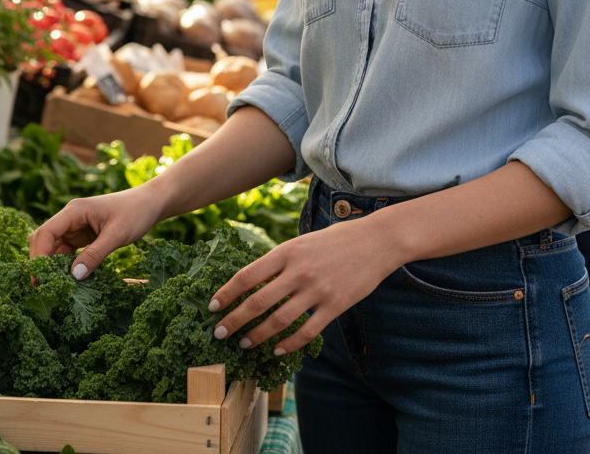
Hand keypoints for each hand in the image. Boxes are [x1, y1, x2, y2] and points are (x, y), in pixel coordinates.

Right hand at [28, 187, 165, 276]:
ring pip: (53, 248)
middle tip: (41, 287)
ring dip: (51, 265)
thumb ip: (95, 255)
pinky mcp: (83, 236)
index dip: (39, 255)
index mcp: (75, 210)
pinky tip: (67, 280)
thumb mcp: (117, 234)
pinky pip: (67, 252)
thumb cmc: (136, 212)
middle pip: (44, 240)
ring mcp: (76, 226)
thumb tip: (73, 276)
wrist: (152, 203)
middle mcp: (71, 217)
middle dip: (40, 261)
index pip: (46, 233)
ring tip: (52, 287)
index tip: (39, 278)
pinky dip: (64, 265)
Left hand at [208, 216, 400, 355]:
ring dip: (257, 336)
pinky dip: (288, 345)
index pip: (247, 276)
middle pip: (257, 302)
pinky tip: (278, 350)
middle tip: (219, 334)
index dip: (226, 294)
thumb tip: (253, 284)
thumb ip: (280, 261)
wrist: (376, 241)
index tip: (212, 307)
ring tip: (245, 344)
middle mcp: (299, 271)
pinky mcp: (335, 306)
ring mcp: (317, 290)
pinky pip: (306, 332)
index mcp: (288, 251)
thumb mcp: (303, 241)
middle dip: (234, 321)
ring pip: (279, 321)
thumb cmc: (336, 240)